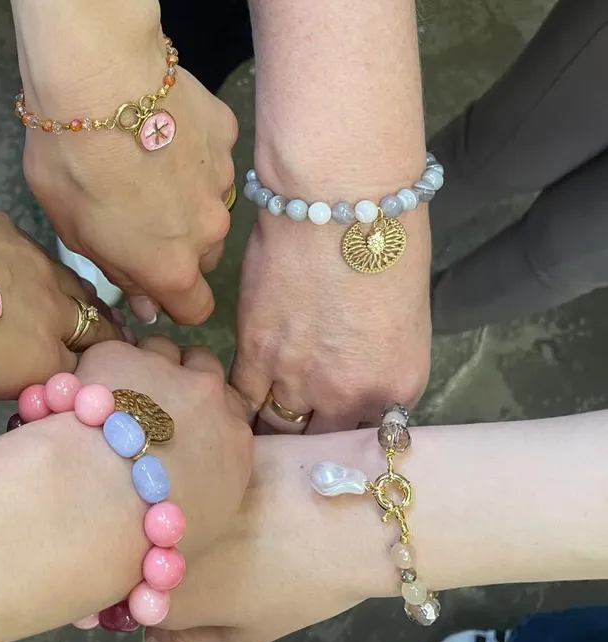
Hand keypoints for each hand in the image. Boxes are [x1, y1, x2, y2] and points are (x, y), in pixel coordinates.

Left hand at [0, 196, 122, 398]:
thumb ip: (10, 372)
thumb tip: (17, 361)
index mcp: (43, 356)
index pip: (91, 362)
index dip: (95, 363)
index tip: (97, 364)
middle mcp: (51, 306)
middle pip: (95, 320)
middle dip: (101, 329)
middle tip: (102, 334)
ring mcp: (30, 258)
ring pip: (68, 278)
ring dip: (69, 292)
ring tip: (62, 299)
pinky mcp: (0, 222)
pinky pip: (25, 244)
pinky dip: (22, 259)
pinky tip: (0, 261)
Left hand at [21, 27, 236, 325]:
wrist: (99, 77)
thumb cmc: (72, 162)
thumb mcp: (75, 233)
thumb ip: (120, 272)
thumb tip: (149, 303)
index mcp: (171, 266)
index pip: (195, 310)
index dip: (173, 299)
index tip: (150, 279)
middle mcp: (209, 230)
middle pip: (204, 254)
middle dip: (178, 246)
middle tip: (137, 213)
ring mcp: (223, 178)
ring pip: (210, 204)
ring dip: (186, 198)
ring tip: (146, 163)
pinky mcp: (227, 133)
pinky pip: (212, 157)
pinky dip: (191, 151)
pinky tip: (159, 127)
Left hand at [74, 338, 252, 553]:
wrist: (102, 501)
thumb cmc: (153, 535)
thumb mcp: (203, 524)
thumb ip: (210, 487)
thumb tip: (192, 483)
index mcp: (235, 439)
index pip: (230, 406)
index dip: (204, 411)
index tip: (181, 426)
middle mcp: (208, 395)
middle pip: (202, 365)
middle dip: (180, 375)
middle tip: (149, 403)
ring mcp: (163, 370)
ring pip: (160, 348)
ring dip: (143, 365)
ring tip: (114, 395)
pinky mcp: (117, 355)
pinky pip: (112, 352)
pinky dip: (98, 371)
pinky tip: (80, 398)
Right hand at [145, 432, 379, 641]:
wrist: (352, 512)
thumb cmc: (307, 583)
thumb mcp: (253, 630)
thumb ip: (194, 636)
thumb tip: (152, 637)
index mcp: (166, 590)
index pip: (131, 597)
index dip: (151, 592)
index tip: (179, 584)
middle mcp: (160, 535)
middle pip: (143, 545)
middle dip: (162, 549)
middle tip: (208, 548)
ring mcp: (182, 483)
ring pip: (166, 501)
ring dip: (179, 509)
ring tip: (225, 512)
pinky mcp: (204, 445)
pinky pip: (192, 468)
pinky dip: (203, 477)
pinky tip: (237, 481)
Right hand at [231, 215, 431, 433]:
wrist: (341, 204)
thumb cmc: (388, 240)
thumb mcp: (405, 317)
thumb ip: (378, 360)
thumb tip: (349, 370)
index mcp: (398, 387)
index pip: (372, 433)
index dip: (348, 425)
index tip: (334, 419)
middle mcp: (349, 397)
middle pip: (323, 438)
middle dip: (311, 431)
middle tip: (297, 418)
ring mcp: (299, 381)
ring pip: (279, 425)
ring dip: (273, 419)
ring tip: (266, 408)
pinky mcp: (255, 357)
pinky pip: (243, 400)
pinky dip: (240, 403)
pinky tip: (237, 400)